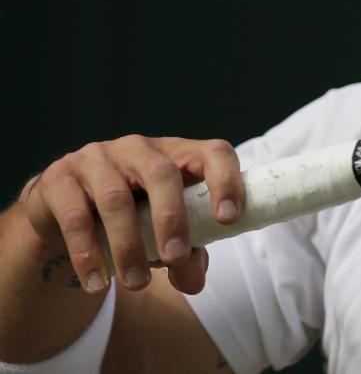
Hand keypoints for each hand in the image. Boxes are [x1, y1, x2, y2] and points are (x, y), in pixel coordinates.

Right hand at [18, 136, 244, 294]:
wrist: (65, 211)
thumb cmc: (133, 216)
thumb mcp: (165, 233)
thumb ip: (187, 254)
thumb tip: (195, 282)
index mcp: (178, 154)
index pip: (212, 152)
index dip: (226, 181)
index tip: (228, 219)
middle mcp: (140, 148)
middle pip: (162, 173)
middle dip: (172, 218)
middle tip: (176, 258)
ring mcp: (98, 158)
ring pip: (116, 197)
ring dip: (129, 245)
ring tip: (137, 284)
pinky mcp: (60, 178)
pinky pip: (75, 216)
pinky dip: (88, 254)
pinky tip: (97, 284)